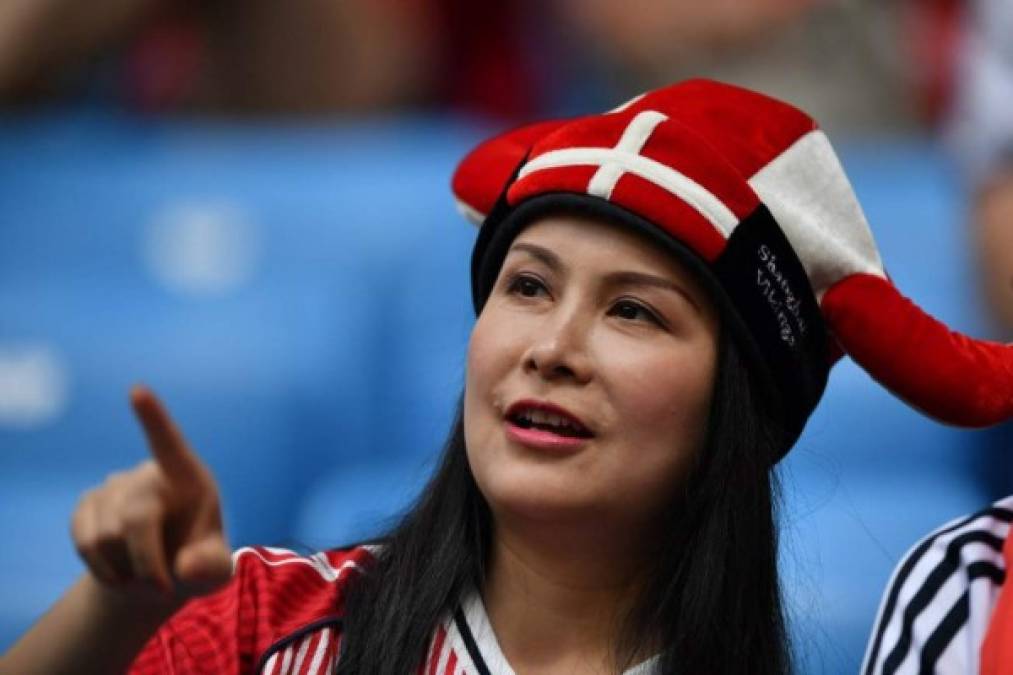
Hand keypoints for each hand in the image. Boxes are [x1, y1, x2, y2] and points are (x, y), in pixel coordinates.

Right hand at [70, 386, 231, 603]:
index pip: (170, 445)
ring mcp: (114, 486)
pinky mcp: (87, 505)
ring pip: (105, 537)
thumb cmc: (198, 561)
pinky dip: (103, 569)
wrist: (162, 572)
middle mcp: (149, 474)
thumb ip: (211, 567)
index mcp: (188, 477)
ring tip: (145, 572)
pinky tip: (120, 569)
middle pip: (136, 520)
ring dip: (125, 569)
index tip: (138, 391)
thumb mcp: (216, 571)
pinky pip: (84, 542)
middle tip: (162, 589)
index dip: (153, 419)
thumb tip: (186, 566)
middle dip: (146, 563)